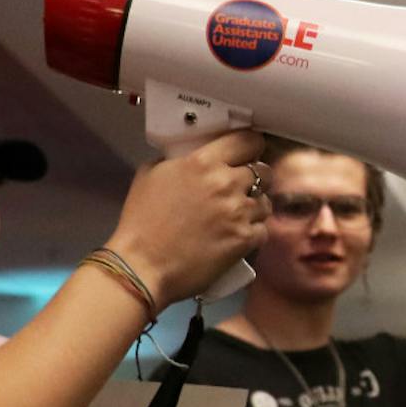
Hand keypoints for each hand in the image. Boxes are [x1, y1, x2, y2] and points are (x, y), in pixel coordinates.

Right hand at [107, 131, 269, 306]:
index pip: (246, 141)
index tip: (248, 153)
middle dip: (257, 178)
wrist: (142, 265)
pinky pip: (263, 229)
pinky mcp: (244, 240)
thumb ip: (175, 160)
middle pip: (263, 171)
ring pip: (265, 202)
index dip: (251, 146)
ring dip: (255, 207)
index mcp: (202, 162)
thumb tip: (187, 158)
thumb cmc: (141, 222)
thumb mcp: (150, 175)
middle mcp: (225, 183)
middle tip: (243, 188)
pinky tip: (238, 235)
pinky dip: (253, 232)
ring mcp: (238, 212)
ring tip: (239, 216)